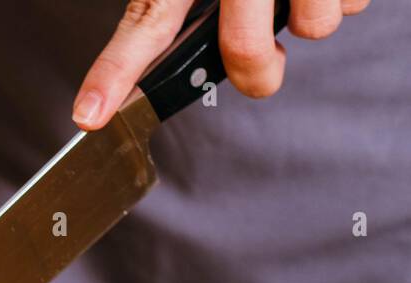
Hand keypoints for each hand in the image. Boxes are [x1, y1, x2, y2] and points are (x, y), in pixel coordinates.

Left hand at [72, 0, 370, 129]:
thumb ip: (166, 6)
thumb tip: (141, 48)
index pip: (145, 26)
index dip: (114, 73)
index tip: (90, 114)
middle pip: (246, 52)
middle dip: (256, 71)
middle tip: (257, 56)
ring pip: (314, 27)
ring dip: (309, 16)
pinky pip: (350, 4)